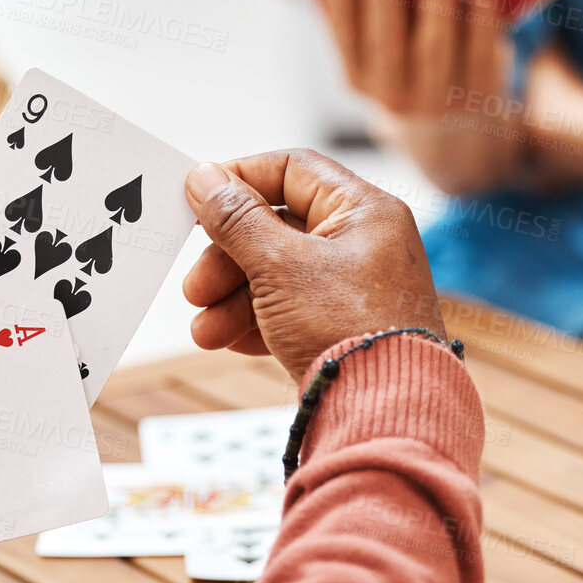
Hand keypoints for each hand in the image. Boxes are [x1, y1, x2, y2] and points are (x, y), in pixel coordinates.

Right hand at [181, 149, 447, 383]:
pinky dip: (257, 323)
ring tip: (205, 332)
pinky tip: (229, 342)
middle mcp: (365, 243)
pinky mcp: (346, 327)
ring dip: (233, 300)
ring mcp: (356, 288)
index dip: (238, 179)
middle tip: (195, 288)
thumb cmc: (348, 329)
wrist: (387, 413)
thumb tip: (204, 176)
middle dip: (226, 260)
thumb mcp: (280, 266)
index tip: (196, 199)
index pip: (291, 170)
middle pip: (276, 228)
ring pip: (278, 275)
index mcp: (364, 210)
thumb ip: (236, 218)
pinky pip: (292, 310)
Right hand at [319, 0, 522, 195]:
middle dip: (383, 0)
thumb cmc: (413, 59)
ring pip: (434, 53)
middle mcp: (393, 97)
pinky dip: (484, 24)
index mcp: (359, 78)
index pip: (344, 37)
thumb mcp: (385, 47)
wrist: (457, 127)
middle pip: (387, 47)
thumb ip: (377, 8)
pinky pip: (481, 58)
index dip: (338, 0)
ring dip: (436, 8)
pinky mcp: (478, 97)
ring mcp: (437, 102)